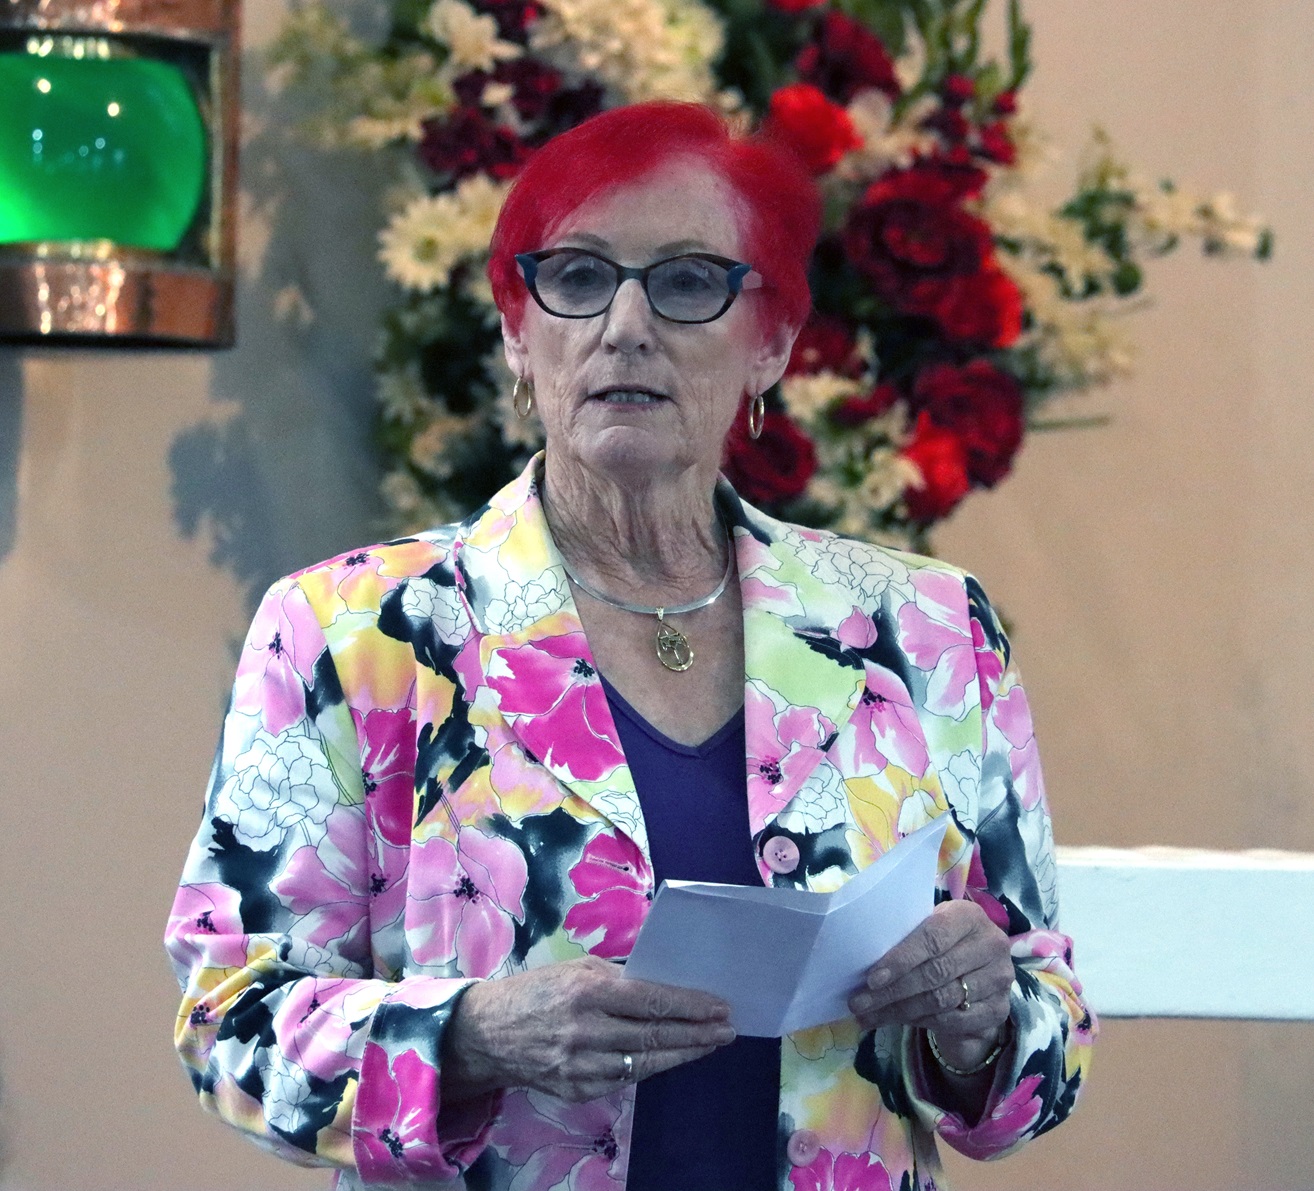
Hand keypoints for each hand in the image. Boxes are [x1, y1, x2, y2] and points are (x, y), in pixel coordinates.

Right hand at [443, 956, 735, 1102]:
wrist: (486, 1034)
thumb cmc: (537, 991)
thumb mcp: (575, 969)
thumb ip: (618, 978)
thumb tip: (663, 985)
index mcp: (587, 991)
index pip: (652, 1001)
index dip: (690, 1006)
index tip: (719, 1006)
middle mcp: (586, 1031)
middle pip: (654, 1036)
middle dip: (697, 1033)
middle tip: (727, 1029)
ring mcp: (581, 1066)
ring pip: (645, 1063)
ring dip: (683, 1054)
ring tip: (710, 1044)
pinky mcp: (576, 1090)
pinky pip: (624, 1080)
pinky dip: (650, 1068)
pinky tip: (670, 1058)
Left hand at [848, 900, 1011, 1070]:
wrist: (979, 967)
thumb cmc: (943, 941)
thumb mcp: (928, 928)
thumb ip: (905, 937)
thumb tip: (859, 960)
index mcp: (969, 916)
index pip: (932, 938)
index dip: (900, 959)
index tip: (871, 979)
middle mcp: (991, 945)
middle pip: (935, 973)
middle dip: (892, 991)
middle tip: (859, 1003)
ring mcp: (1000, 979)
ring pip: (941, 1000)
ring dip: (900, 1011)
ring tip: (868, 1015)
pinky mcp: (1000, 1010)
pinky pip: (953, 1021)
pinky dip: (921, 1023)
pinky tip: (897, 1021)